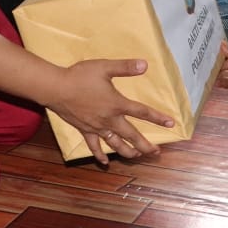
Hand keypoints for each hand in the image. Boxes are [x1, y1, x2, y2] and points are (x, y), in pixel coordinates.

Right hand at [47, 58, 174, 163]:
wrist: (56, 88)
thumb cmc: (80, 76)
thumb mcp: (104, 67)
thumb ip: (125, 67)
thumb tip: (145, 65)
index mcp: (117, 104)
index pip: (142, 112)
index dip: (157, 118)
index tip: (171, 124)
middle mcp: (109, 120)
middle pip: (132, 135)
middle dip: (145, 145)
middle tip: (156, 153)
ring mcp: (97, 127)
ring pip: (115, 144)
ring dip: (128, 152)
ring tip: (137, 157)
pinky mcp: (84, 130)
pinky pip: (94, 146)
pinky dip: (100, 155)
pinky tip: (105, 162)